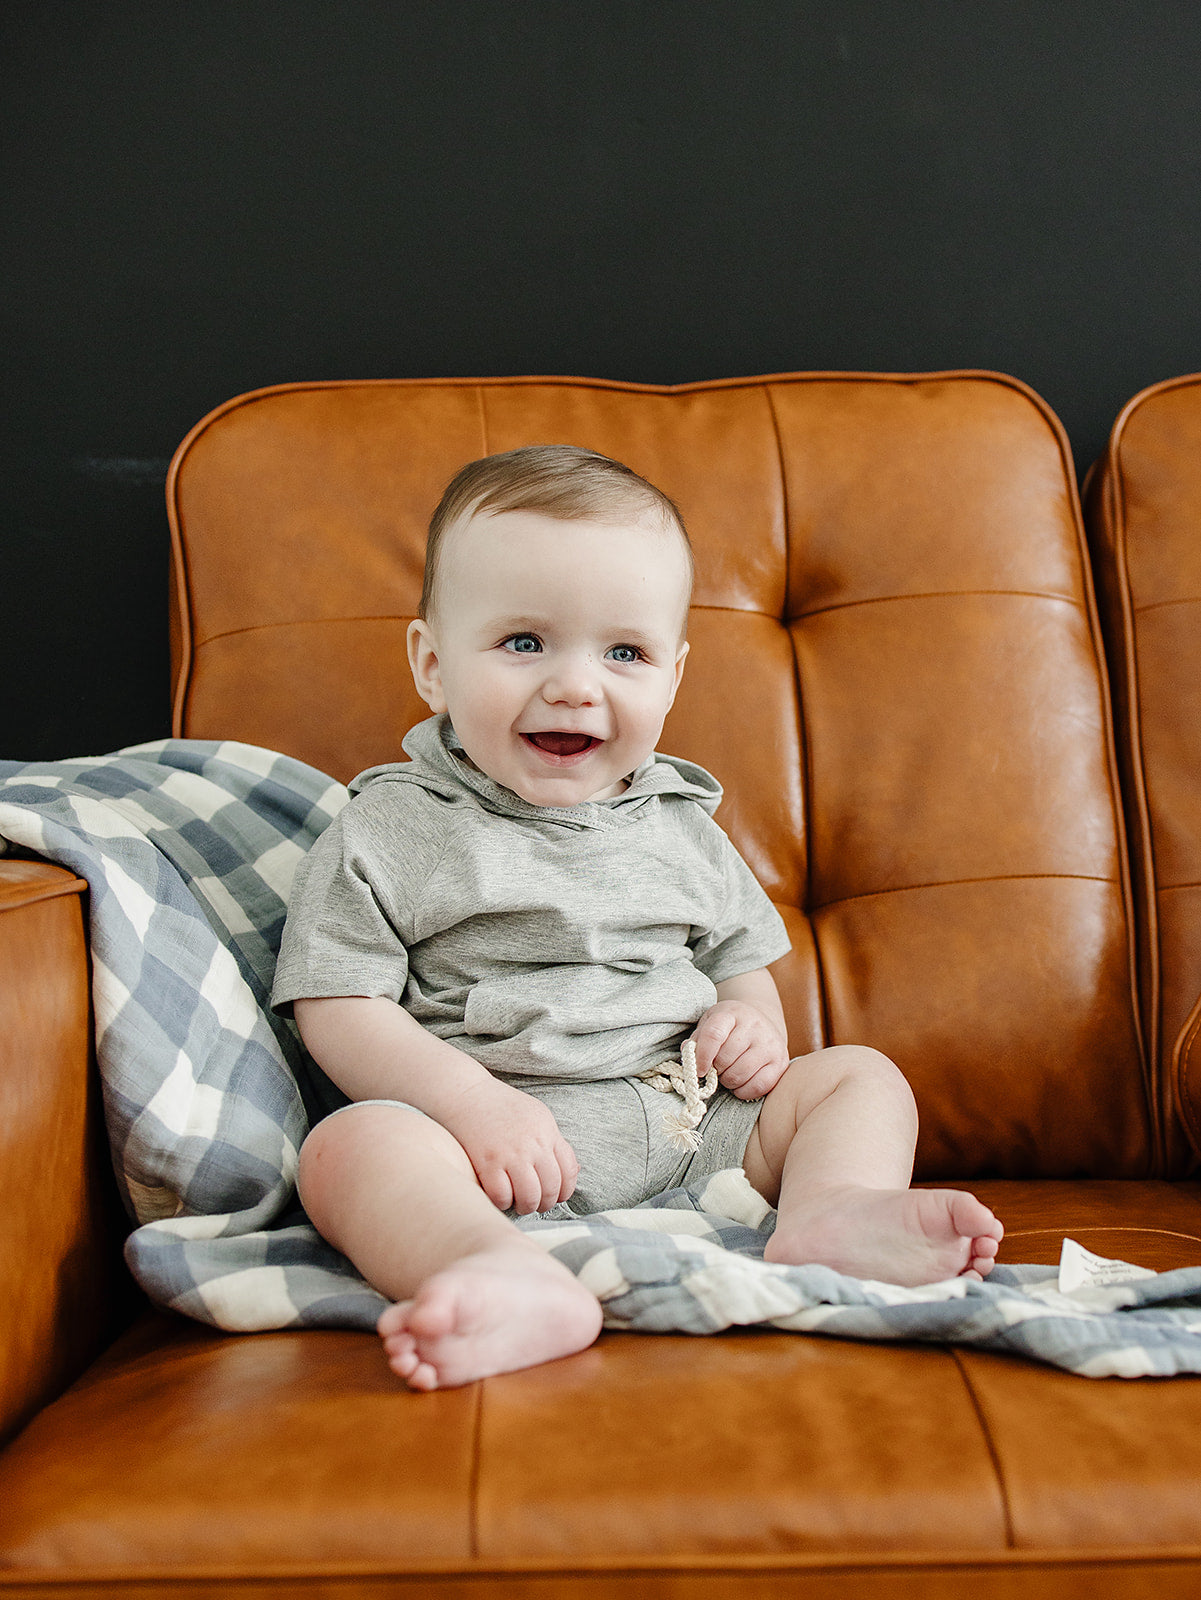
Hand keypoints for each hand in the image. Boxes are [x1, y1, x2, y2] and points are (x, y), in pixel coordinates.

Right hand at [438, 1076, 578, 1213]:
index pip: (569, 1171)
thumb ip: (554, 1142)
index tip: (556, 1195)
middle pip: (551, 1188)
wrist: (467, 1093)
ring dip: (526, 1207)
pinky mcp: (487, 1163)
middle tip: (536, 1204)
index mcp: (547, 1132)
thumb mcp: (537, 1115)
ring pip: (529, 1197)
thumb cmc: (502, 1106)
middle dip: (545, 1203)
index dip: (565, 1190)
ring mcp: (510, 1154)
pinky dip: (503, 1203)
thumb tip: (573, 1171)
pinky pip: (502, 1196)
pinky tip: (500, 1196)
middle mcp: (533, 1144)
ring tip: (519, 1204)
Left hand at [690, 1000, 789, 1100]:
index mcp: (732, 1013)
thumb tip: (689, 1055)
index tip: (698, 1069)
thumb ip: (698, 1039)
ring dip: (728, 1081)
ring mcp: (770, 1044)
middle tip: (715, 1069)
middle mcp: (754, 1026)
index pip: (713, 1035)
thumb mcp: (711, 1022)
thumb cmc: (731, 1026)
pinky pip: (758, 1086)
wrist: (764, 1020)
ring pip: (740, 1074)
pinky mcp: (780, 1062)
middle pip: (726, 1058)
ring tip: (727, 1074)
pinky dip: (743, 1091)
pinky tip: (739, 1084)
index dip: (702, 1056)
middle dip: (715, 1070)